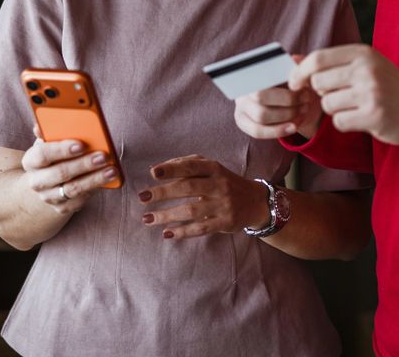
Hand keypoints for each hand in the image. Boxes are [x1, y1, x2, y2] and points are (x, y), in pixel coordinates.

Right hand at [20, 137, 120, 215]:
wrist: (46, 180)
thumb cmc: (54, 154)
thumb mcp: (50, 140)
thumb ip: (51, 129)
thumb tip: (44, 123)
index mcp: (31, 160)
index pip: (43, 154)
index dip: (62, 149)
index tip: (82, 145)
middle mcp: (36, 181)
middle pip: (60, 173)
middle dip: (83, 164)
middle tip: (104, 156)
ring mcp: (48, 196)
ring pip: (72, 189)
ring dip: (94, 179)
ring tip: (112, 170)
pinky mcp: (61, 207)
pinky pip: (78, 201)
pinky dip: (93, 190)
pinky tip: (107, 181)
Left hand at [138, 155, 270, 239]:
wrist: (255, 201)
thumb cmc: (225, 182)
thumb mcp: (211, 168)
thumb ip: (187, 164)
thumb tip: (157, 168)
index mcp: (214, 168)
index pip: (192, 166)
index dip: (173, 168)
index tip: (153, 172)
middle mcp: (219, 184)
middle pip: (188, 188)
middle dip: (163, 192)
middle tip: (143, 197)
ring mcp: (223, 204)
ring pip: (191, 210)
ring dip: (167, 215)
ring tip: (148, 218)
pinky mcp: (225, 222)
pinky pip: (201, 228)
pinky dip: (183, 231)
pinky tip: (167, 233)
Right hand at [233, 54, 321, 139]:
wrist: (296, 103)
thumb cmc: (295, 83)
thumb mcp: (299, 72)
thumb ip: (298, 64)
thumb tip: (295, 59)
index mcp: (253, 69)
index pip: (258, 72)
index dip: (278, 80)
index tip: (300, 85)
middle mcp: (242, 85)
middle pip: (260, 95)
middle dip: (287, 99)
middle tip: (305, 98)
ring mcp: (240, 104)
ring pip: (261, 115)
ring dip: (286, 114)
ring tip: (303, 109)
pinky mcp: (242, 122)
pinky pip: (258, 131)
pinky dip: (278, 130)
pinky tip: (293, 126)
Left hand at [290, 44, 398, 144]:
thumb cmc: (387, 85)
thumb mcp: (363, 65)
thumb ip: (330, 62)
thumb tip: (293, 61)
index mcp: (362, 53)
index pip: (318, 58)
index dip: (300, 72)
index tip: (294, 82)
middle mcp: (366, 70)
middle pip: (318, 82)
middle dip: (321, 93)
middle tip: (339, 95)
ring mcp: (370, 93)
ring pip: (327, 104)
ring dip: (335, 109)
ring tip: (354, 106)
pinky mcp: (373, 115)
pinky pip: (339, 121)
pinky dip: (344, 122)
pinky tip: (360, 118)